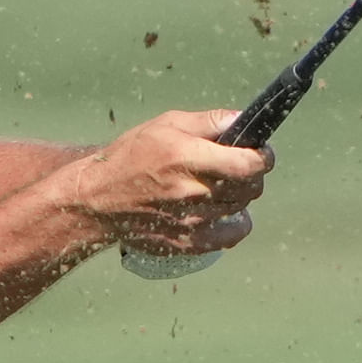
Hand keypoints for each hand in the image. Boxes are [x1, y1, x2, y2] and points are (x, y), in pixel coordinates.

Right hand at [59, 109, 271, 260]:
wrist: (98, 199)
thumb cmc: (132, 156)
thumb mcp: (166, 124)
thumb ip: (209, 121)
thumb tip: (242, 119)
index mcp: (187, 158)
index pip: (248, 164)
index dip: (263, 157)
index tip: (261, 151)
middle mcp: (191, 192)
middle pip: (251, 187)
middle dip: (252, 173)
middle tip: (237, 165)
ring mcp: (192, 221)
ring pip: (242, 207)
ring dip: (239, 195)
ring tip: (219, 185)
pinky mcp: (189, 242)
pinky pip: (232, 234)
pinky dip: (234, 222)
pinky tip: (221, 211)